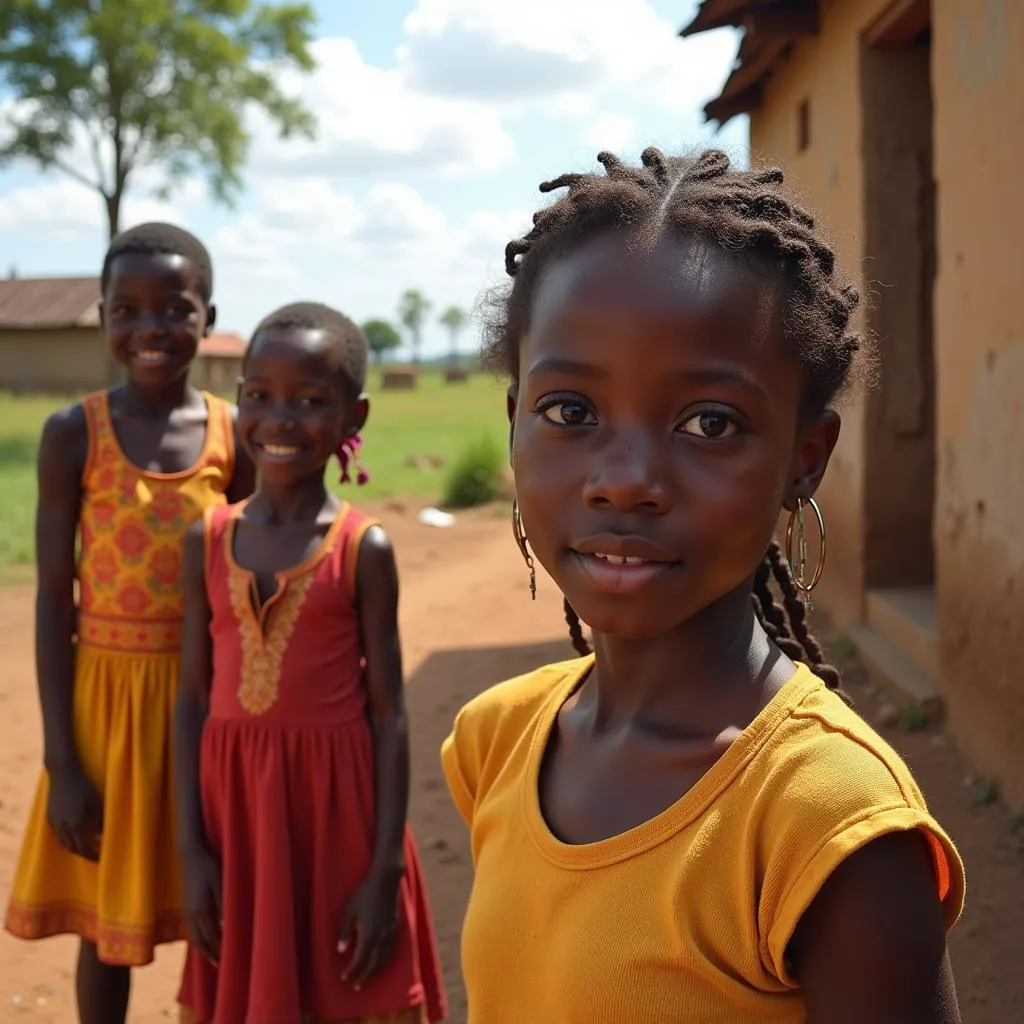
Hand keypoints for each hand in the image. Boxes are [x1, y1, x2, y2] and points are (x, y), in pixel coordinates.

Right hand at [46, 765, 102, 861]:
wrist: (62, 773)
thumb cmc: (83, 785)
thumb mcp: (95, 802)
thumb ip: (97, 822)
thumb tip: (100, 840)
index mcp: (75, 823)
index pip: (83, 847)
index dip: (92, 855)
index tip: (101, 859)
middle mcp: (62, 826)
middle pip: (72, 848)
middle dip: (84, 854)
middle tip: (95, 856)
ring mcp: (53, 822)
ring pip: (63, 843)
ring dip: (74, 849)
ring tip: (86, 849)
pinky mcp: (49, 817)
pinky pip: (57, 835)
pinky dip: (66, 841)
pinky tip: (74, 838)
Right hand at [182, 848, 221, 963]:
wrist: (189, 854)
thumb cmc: (207, 867)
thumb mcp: (219, 884)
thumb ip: (222, 906)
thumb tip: (226, 927)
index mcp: (200, 910)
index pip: (209, 937)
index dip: (217, 950)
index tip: (225, 962)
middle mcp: (191, 914)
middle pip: (199, 941)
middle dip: (209, 953)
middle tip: (218, 965)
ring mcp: (186, 910)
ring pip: (193, 935)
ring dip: (202, 947)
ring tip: (211, 956)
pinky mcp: (186, 904)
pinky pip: (191, 928)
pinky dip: (197, 937)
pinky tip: (203, 937)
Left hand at [338, 867, 402, 988]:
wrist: (385, 881)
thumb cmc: (364, 894)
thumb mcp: (350, 911)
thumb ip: (345, 932)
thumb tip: (341, 951)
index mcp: (369, 934)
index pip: (360, 959)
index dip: (352, 970)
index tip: (344, 978)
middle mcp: (381, 937)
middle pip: (374, 964)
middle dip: (365, 977)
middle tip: (356, 986)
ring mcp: (391, 933)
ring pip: (385, 959)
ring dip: (376, 972)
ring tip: (369, 979)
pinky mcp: (396, 928)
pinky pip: (392, 951)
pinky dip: (386, 961)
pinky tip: (382, 963)